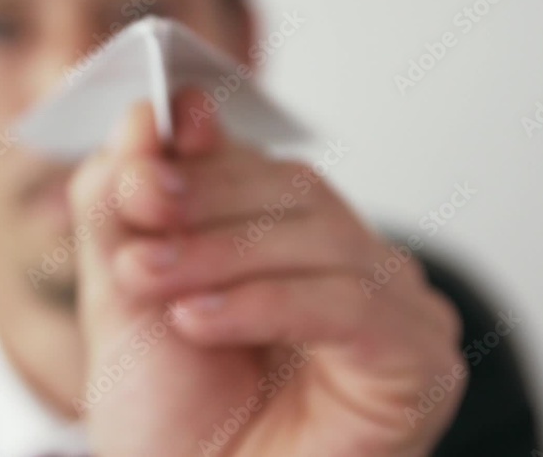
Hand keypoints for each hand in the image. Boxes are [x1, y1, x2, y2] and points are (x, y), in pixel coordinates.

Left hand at [69, 91, 466, 455]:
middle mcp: (353, 267)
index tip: (155, 131)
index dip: (211, 144)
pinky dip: (265, 303)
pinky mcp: (418, 360)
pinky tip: (198, 319)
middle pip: (295, 189)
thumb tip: (143, 118)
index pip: (262, 166)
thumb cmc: (170, 424)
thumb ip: (125, 208)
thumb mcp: (126, 299)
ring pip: (320, 236)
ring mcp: (396, 309)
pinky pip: (347, 303)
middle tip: (137, 203)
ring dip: (221, 251)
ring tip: (146, 274)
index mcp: (291, 246)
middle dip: (204, 194)